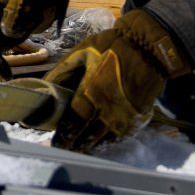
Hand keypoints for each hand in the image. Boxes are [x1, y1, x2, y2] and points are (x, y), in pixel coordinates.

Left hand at [45, 9, 191, 151]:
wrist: (151, 45)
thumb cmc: (112, 45)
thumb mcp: (82, 52)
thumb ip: (62, 71)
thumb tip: (44, 86)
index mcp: (92, 92)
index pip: (74, 122)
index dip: (64, 135)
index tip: (57, 142)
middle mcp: (109, 108)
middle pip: (89, 136)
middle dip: (76, 144)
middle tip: (67, 148)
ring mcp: (127, 115)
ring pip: (106, 139)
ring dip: (93, 144)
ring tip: (82, 147)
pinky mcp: (141, 116)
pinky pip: (123, 135)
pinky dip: (111, 140)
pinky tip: (103, 140)